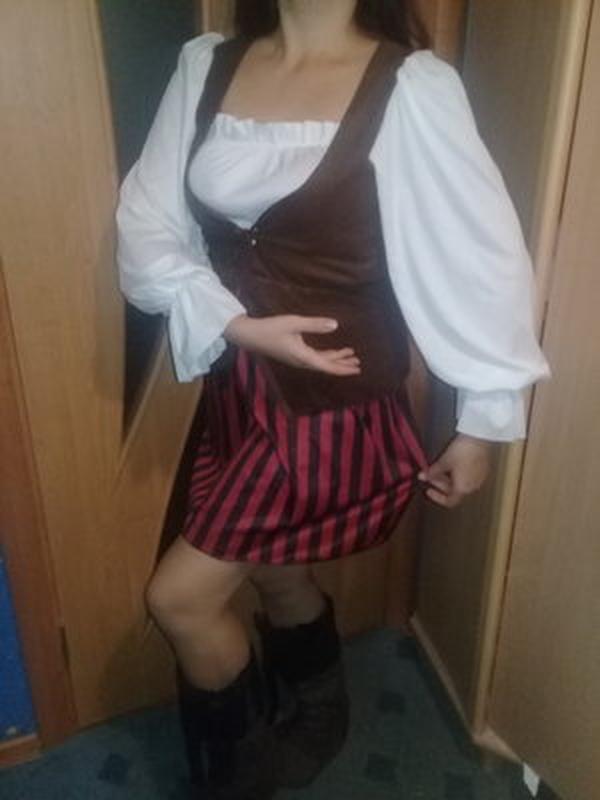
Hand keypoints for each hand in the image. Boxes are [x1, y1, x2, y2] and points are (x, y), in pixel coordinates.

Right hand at [223, 313, 360, 375]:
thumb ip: (315, 324)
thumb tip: (335, 325)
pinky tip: (330, 352)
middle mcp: (301, 361)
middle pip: (326, 366)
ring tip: (349, 354)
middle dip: (342, 364)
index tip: (357, 369)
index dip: (343, 368)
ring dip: (335, 359)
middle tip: (358, 362)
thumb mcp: (293, 323)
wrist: (248, 335)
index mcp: (303, 356)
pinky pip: (313, 359)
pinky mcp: (292, 355)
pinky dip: (325, 356)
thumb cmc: (270, 328)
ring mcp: (296, 359)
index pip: (328, 366)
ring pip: (320, 362)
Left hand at [417, 433, 494, 507]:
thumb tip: (422, 476)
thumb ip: (432, 472)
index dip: (437, 497)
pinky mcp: (482, 470)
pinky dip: (458, 474)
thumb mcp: (444, 462)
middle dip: (440, 483)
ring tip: (440, 467)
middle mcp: (473, 486)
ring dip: (448, 478)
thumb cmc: (463, 451)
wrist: (479, 438)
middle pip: (454, 491)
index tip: (429, 490)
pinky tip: (452, 464)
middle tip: (431, 474)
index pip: (450, 501)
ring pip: (460, 483)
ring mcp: (479, 478)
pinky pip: (467, 476)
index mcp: (463, 488)